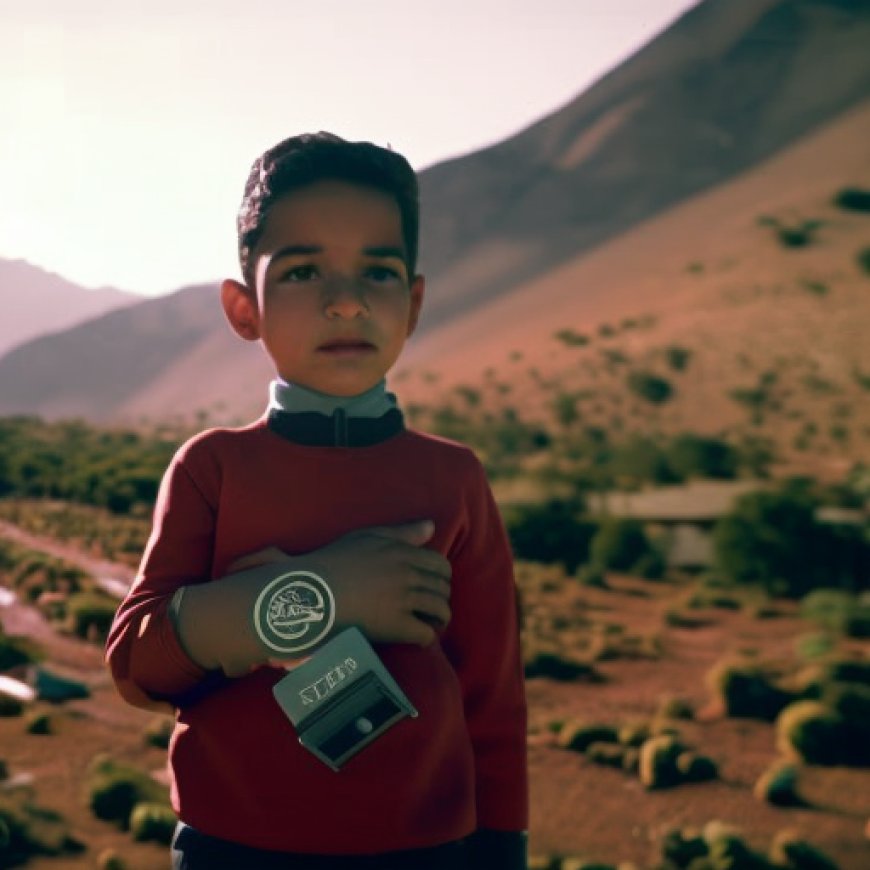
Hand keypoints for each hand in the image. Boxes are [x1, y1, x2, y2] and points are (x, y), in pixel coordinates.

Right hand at [229, 520, 451, 647]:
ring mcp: (403, 600)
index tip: (434, 586)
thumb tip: (432, 527)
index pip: (441, 566)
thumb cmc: (334, 562)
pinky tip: (418, 637)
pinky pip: (426, 634)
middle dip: (441, 599)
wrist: (312, 593)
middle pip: (443, 589)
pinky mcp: (396, 626)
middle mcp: (408, 575)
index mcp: (402, 553)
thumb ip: (402, 533)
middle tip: (432, 607)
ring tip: (430, 623)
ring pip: (440, 610)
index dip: (442, 578)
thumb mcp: (367, 537)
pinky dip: (426, 637)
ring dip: (439, 619)